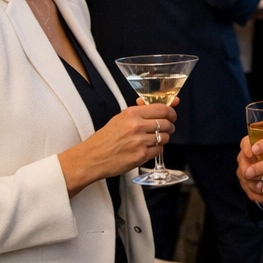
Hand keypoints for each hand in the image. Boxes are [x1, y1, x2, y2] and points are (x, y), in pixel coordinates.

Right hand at [59, 99, 176, 196]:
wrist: (91, 158)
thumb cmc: (105, 139)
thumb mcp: (120, 119)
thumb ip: (141, 111)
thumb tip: (164, 104)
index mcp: (131, 114)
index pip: (162, 109)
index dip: (171, 112)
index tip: (171, 115)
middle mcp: (137, 126)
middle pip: (167, 123)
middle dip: (169, 126)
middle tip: (165, 128)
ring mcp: (140, 141)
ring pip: (166, 137)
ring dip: (163, 138)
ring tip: (152, 140)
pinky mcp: (141, 156)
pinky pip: (159, 150)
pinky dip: (156, 149)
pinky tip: (146, 148)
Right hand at [237, 135, 262, 205]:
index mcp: (256, 143)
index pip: (245, 143)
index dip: (247, 148)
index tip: (253, 154)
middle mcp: (249, 156)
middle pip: (242, 164)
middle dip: (250, 175)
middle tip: (259, 181)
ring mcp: (249, 170)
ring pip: (245, 180)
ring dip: (256, 188)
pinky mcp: (253, 183)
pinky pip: (252, 192)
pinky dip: (262, 198)